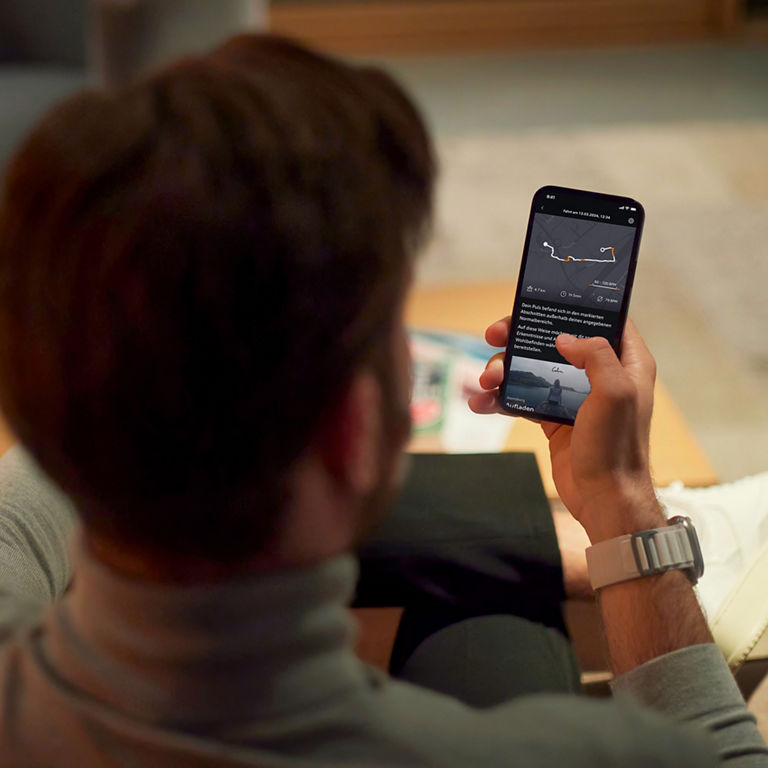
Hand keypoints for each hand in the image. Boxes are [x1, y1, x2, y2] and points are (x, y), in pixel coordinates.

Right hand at [469, 318, 661, 541]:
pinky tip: (480, 402)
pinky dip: (500, 398)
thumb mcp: (614, 393)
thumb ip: (595, 356)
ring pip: (533, 368)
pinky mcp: (553, 418)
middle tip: (493, 335)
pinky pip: (522, 398)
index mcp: (626, 363)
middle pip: (556, 341)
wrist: (603, 498)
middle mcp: (600, 375)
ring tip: (485, 380)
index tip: (540, 303)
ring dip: (504, 370)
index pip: (602, 321)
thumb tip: (563, 339)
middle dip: (520, 336)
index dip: (572, 309)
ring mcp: (574, 396)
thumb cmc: (616, 447)